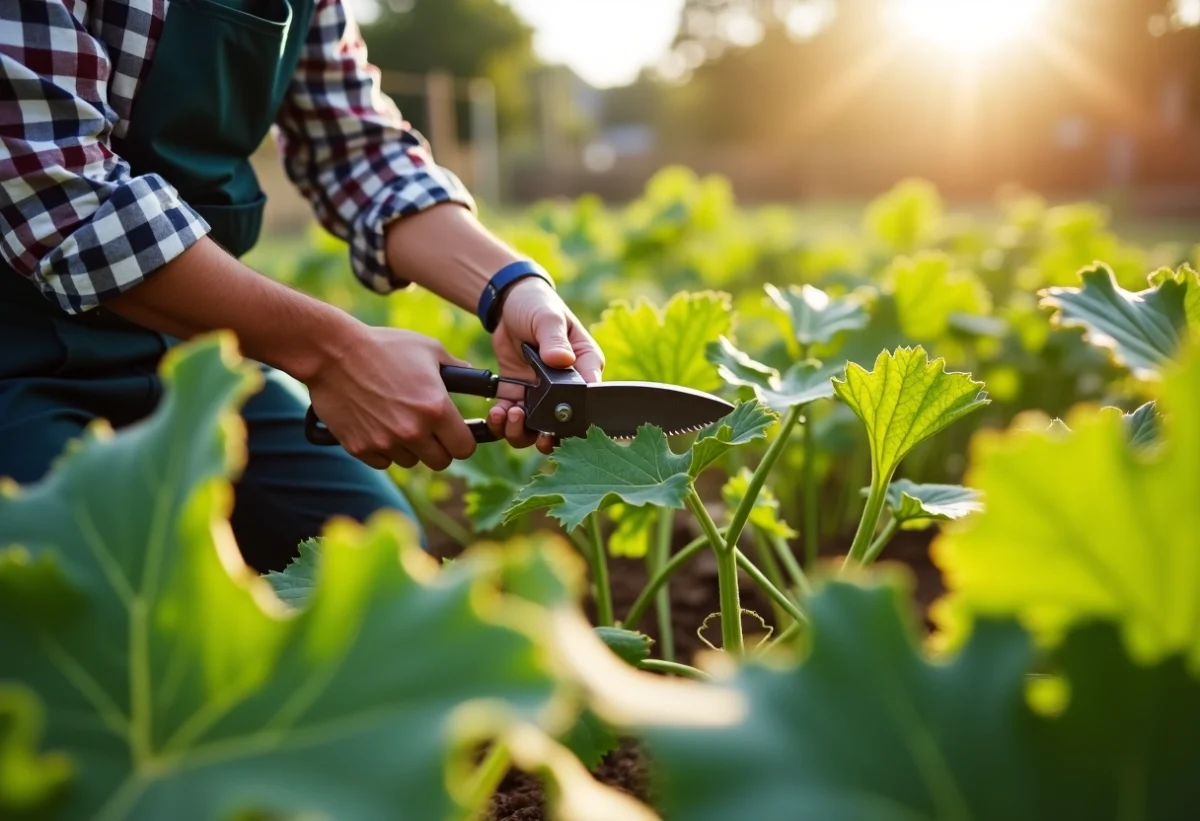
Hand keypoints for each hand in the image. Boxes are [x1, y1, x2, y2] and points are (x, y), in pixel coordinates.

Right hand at [306, 326, 476, 470]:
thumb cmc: (383, 346)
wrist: (332, 353)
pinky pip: (383, 461)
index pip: (465, 448)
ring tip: (398, 420)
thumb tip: (472, 374)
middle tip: (428, 429)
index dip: (462, 441)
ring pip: (410, 461)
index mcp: (435, 408)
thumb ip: (456, 366)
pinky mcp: (360, 448)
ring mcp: (385, 442)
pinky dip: (383, 449)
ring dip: (409, 448)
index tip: (455, 433)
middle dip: (438, 448)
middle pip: (440, 462)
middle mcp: (413, 431)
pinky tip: (377, 425)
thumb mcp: (427, 349)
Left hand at [488, 278, 603, 453]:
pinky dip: (502, 423)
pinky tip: (497, 413)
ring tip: (511, 416)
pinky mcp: (517, 396)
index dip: (580, 417)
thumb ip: (554, 339)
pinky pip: (511, 419)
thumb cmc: (538, 305)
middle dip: (551, 436)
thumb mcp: (548, 318)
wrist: (508, 305)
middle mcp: (566, 388)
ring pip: (536, 429)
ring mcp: (541, 396)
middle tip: (539, 433)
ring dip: (523, 432)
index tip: (563, 424)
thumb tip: (561, 360)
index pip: (590, 398)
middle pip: (564, 425)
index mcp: (584, 367)